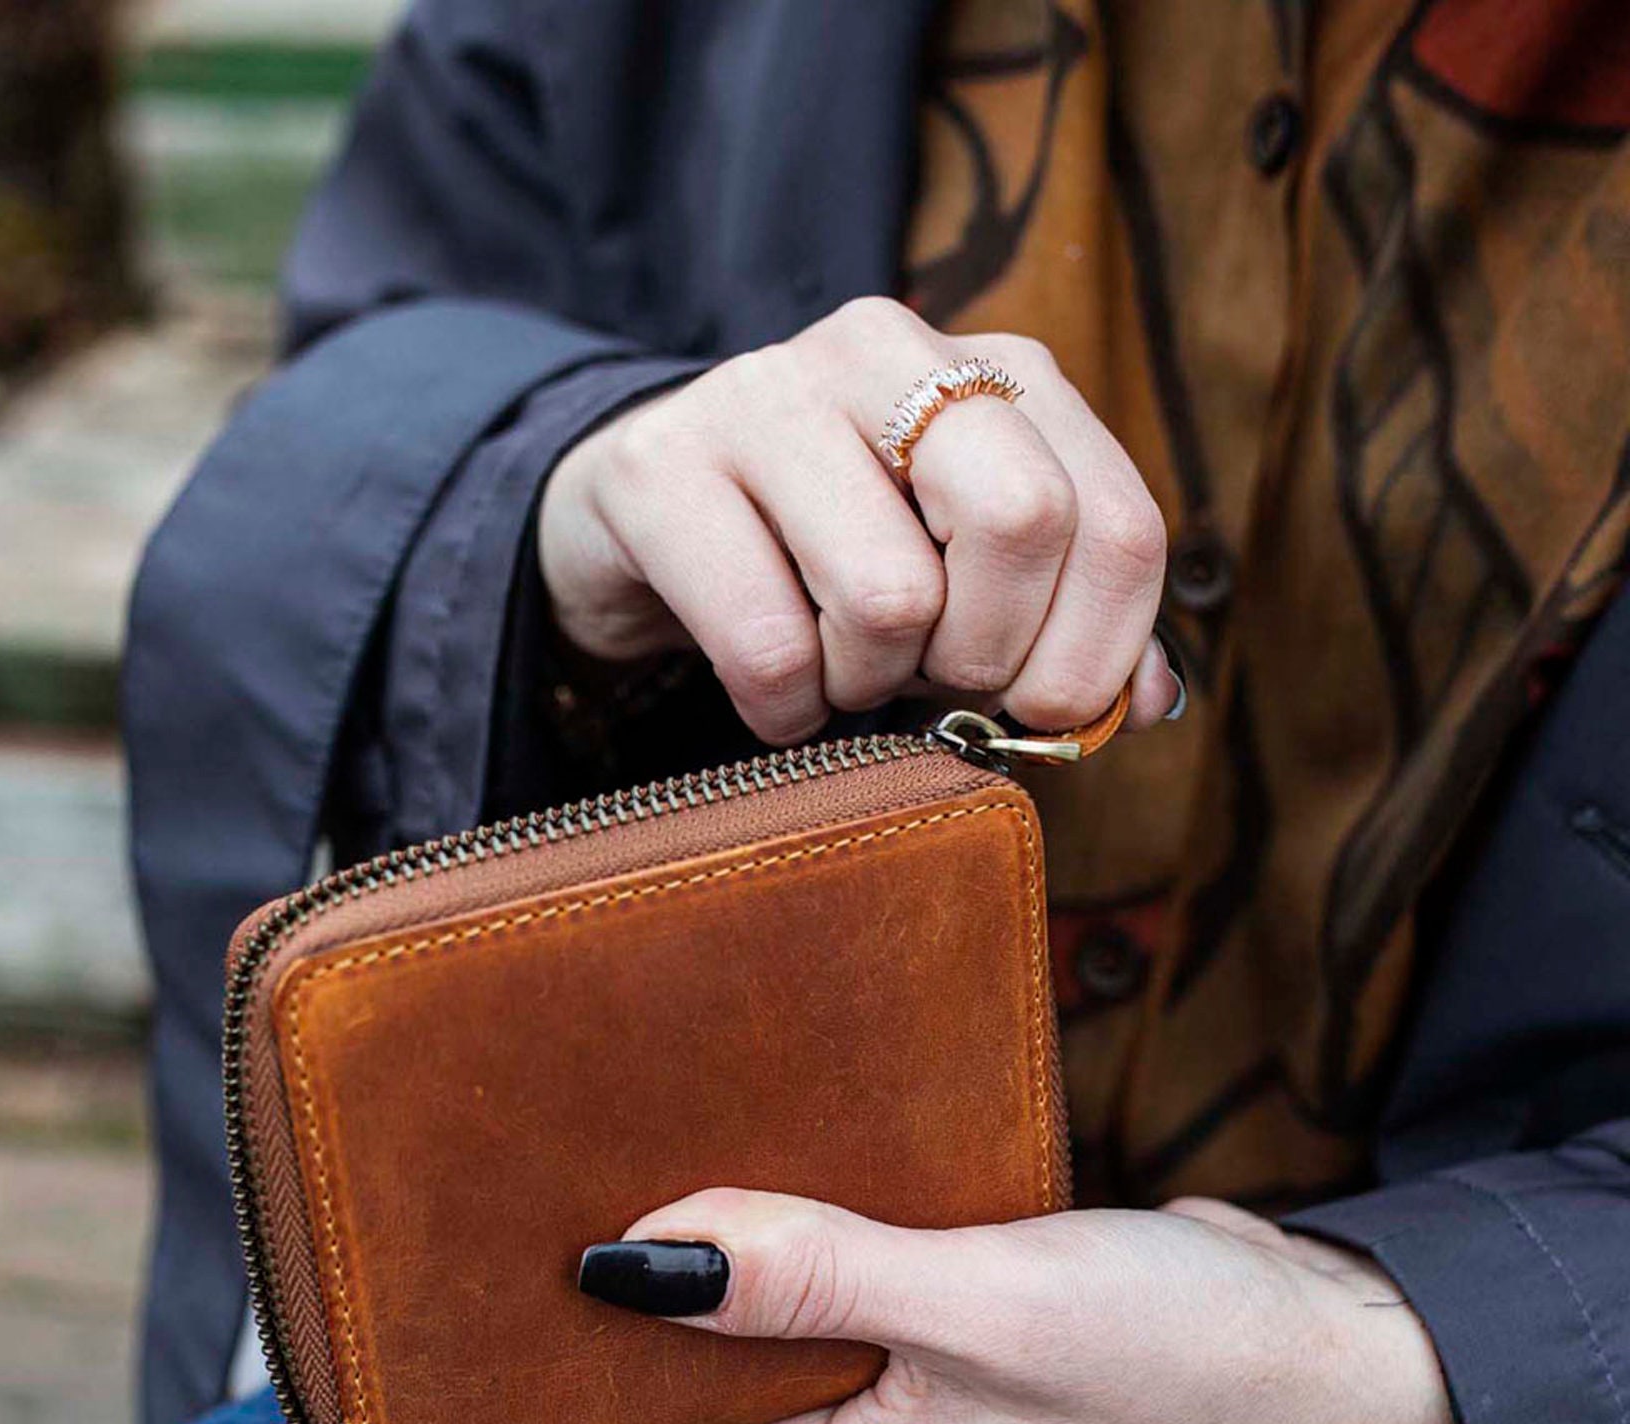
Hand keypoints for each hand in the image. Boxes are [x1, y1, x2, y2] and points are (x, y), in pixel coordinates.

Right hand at [536, 300, 1179, 744]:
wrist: (637, 518)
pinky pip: (769, 648)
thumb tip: (1147, 702)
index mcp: (992, 369)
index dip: (1095, 653)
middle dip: (990, 654)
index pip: (1118, 521)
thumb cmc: (824, 555)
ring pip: (890, 597)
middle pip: (1023, 521)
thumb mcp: (962, 571)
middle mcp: (887, 350)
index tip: (1041, 707)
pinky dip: (783, 711)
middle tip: (937, 681)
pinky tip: (774, 688)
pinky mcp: (661, 469)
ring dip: (869, 684)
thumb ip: (1067, 622)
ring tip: (838, 666)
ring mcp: (765, 395)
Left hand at [555, 1191, 1466, 1423]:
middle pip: (669, 1393)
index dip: (533, 1408)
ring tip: (606, 1142)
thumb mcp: (986, 1311)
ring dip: (696, 1253)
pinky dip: (784, 1221)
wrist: (1333, 1349)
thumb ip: (815, 1280)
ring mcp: (894, 1383)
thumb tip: (636, 1257)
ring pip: (748, 1322)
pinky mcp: (938, 1317)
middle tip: (519, 1189)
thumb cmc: (1179, 1365)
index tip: (459, 1314)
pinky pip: (824, 1272)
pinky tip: (748, 1140)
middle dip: (602, 1311)